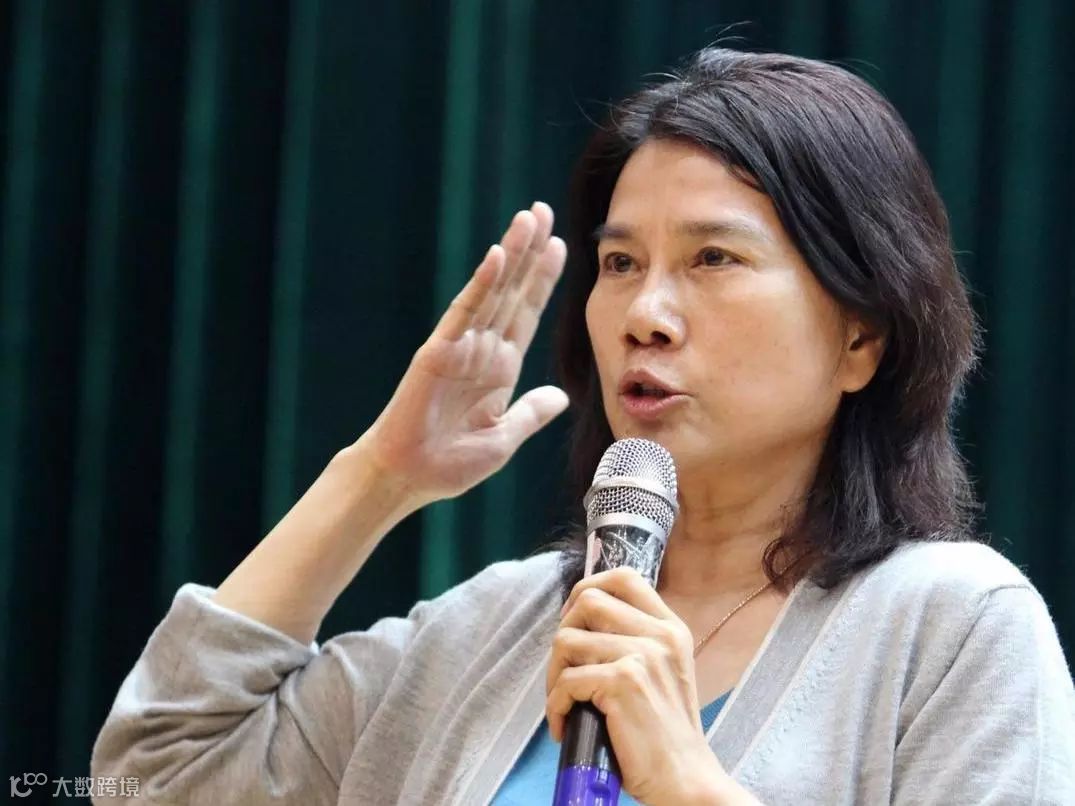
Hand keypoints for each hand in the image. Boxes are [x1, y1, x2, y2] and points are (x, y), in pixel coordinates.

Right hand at [359, 202, 567, 505]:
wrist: (408, 478)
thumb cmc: (450, 464)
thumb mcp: (504, 438)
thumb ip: (530, 413)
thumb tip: (561, 396)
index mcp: (500, 369)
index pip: (527, 313)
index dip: (543, 280)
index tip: (561, 245)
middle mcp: (482, 350)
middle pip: (512, 291)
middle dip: (530, 252)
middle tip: (544, 211)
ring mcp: (460, 347)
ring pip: (492, 292)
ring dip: (511, 254)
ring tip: (528, 219)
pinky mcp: (438, 353)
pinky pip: (464, 313)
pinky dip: (482, 284)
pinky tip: (498, 257)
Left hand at [547, 567, 731, 805]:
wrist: (685, 778)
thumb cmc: (664, 733)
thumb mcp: (663, 671)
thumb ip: (635, 641)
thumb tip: (580, 620)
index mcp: (671, 628)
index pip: (624, 577)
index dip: (588, 588)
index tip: (574, 619)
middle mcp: (660, 636)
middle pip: (588, 601)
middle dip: (563, 632)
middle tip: (564, 669)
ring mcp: (642, 656)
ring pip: (567, 641)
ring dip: (553, 675)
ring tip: (563, 702)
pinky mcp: (623, 683)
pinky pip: (566, 681)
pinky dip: (555, 707)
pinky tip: (564, 726)